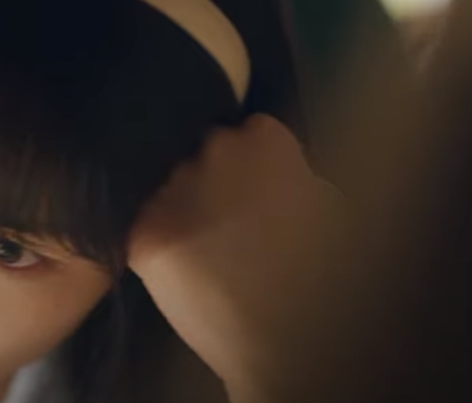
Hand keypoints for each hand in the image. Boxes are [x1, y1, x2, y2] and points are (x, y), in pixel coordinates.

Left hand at [127, 115, 348, 402]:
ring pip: (169, 188)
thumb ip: (295, 176)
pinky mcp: (143, 234)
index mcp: (264, 140)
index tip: (258, 190)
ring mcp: (174, 191)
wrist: (284, 341)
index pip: (249, 131)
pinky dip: (158, 244)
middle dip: (213, 180)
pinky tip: (181, 269)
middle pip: (204, 153)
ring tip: (204, 249)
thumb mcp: (328, 207)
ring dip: (182, 208)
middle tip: (230, 222)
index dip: (254, 163)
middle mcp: (213, 152)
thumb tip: (276, 172)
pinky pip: (144, 226)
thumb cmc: (321, 276)